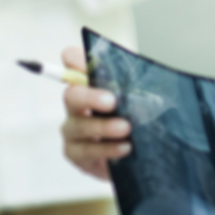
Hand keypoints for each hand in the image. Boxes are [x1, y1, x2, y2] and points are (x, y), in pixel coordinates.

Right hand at [60, 46, 130, 180]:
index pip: (73, 63)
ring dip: (102, 127)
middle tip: (112, 102)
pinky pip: (85, 151)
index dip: (76, 60)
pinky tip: (124, 147)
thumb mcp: (140, 97)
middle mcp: (76, 105)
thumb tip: (143, 73)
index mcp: (89, 84)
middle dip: (90, 97)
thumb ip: (135, 84)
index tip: (83, 62)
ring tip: (125, 128)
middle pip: (71, 95)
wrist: (139, 154)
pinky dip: (106, 149)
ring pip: (78, 126)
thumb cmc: (136, 119)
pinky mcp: (75, 153)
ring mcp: (73, 130)